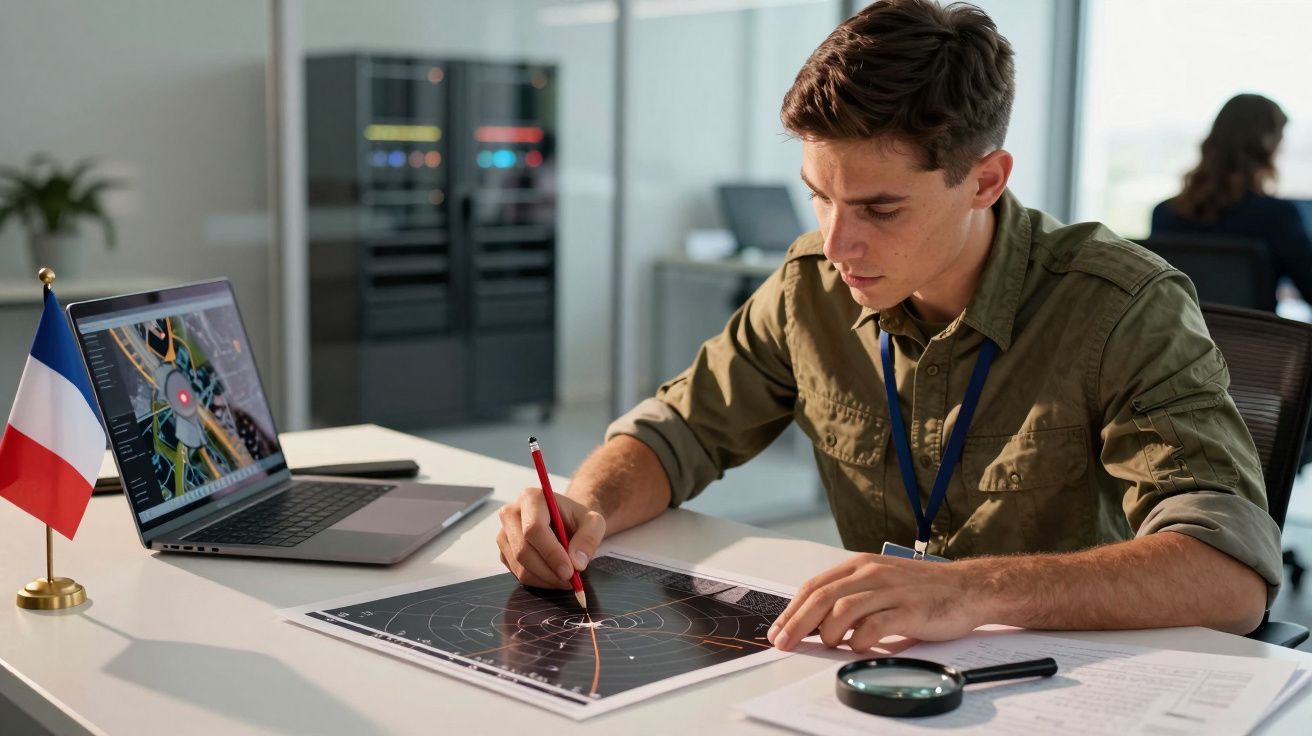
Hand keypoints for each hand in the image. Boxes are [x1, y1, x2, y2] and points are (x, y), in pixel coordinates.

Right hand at [496, 488, 606, 588]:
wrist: (565, 522)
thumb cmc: (577, 519)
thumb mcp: (594, 523)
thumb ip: (589, 539)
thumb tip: (576, 563)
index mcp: (532, 498)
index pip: (534, 529)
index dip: (551, 553)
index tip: (569, 571)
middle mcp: (511, 513)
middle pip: (523, 550)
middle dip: (548, 571)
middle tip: (570, 580)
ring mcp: (504, 533)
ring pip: (519, 566)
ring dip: (545, 579)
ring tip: (566, 579)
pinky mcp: (504, 551)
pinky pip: (517, 573)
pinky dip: (538, 581)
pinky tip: (554, 575)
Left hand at [767, 553, 988, 650]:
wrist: (967, 588)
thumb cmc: (921, 590)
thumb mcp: (880, 583)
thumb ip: (851, 596)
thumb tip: (814, 622)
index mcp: (860, 564)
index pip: (814, 585)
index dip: (792, 609)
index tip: (778, 630)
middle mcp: (872, 573)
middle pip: (822, 596)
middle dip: (797, 623)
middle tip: (784, 642)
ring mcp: (891, 590)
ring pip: (843, 608)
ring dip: (828, 632)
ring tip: (829, 645)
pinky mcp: (909, 609)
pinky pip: (874, 625)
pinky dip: (859, 639)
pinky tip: (857, 646)